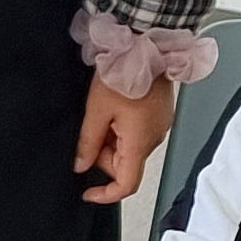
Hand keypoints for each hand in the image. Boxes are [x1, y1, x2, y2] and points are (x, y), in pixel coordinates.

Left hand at [75, 78, 174, 205]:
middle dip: (104, 154)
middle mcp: (154, 139)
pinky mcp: (160, 116)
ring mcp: (159, 127)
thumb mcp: (96, 109)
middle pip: (125, 164)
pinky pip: (138, 133)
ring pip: (130, 148)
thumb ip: (88, 142)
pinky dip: (123, 129)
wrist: (147, 46)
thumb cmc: (125, 70)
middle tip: (93, 128)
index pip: (126, 185)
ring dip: (113, 139)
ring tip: (105, 111)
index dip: (106, 194)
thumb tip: (81, 165)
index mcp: (139, 142)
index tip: (89, 193)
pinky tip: (117, 107)